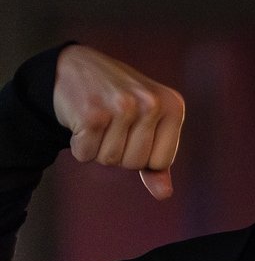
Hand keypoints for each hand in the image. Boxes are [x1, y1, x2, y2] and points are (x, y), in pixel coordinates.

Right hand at [51, 45, 184, 200]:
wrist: (75, 66)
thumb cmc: (119, 100)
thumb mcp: (149, 123)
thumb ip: (158, 161)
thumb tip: (164, 194)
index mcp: (173, 106)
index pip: (161, 162)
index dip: (142, 155)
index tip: (132, 130)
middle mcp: (151, 104)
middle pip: (134, 163)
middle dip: (118, 151)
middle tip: (111, 123)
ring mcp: (122, 106)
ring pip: (109, 160)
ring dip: (97, 148)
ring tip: (98, 120)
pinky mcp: (92, 113)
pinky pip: (85, 154)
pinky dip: (78, 145)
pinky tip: (81, 120)